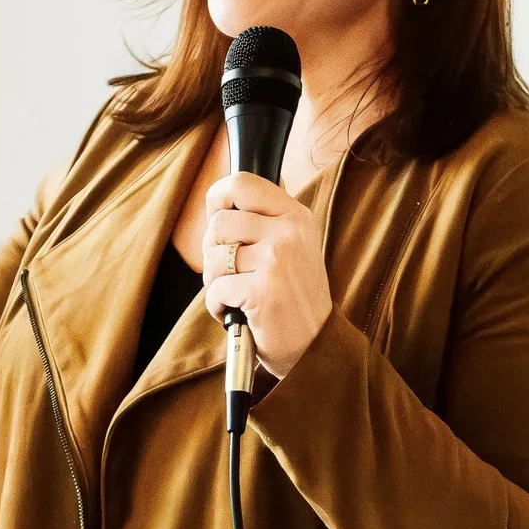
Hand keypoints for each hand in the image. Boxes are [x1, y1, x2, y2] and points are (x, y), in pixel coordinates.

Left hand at [200, 170, 330, 380]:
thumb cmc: (295, 298)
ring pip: (214, 256)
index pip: (242, 182)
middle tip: (226, 271)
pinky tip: (235, 312)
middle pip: (219, 222)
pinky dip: (217, 306)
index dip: (218, 197)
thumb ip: (263, 221)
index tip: (216, 215)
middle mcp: (289, 232)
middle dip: (212, 250)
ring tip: (233, 293)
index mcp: (296, 216)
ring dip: (213, 280)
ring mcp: (277, 261)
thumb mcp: (293, 246)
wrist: (316, 346)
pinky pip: (215, 289)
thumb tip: (218, 203)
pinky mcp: (262, 291)